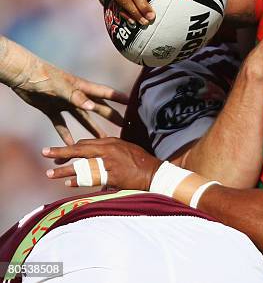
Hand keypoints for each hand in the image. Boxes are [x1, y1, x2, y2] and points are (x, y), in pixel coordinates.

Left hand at [12, 58, 128, 146]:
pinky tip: (70, 144)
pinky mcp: (52, 109)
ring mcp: (65, 103)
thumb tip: (94, 107)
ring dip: (92, 128)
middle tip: (124, 124)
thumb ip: (77, 97)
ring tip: (102, 138)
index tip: (132, 103)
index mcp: (82, 88)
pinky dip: (66, 134)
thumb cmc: (43, 77)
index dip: (118, 98)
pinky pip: (61, 124)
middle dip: (111, 116)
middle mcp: (76, 96)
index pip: (105, 93)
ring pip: (82, 118)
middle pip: (98, 107)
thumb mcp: (61, 87)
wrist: (22, 75)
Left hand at [43, 138, 161, 189]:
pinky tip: (68, 182)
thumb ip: (111, 150)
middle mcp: (108, 150)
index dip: (71, 148)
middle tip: (45, 153)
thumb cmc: (142, 162)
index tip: (60, 153)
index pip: (86, 143)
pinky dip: (79, 180)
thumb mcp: (126, 149)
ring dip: (64, 170)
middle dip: (61, 151)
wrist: (155, 173)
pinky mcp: (112, 175)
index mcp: (111, 142)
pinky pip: (91, 178)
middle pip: (79, 149)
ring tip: (50, 173)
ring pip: (81, 165)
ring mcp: (109, 162)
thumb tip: (98, 157)